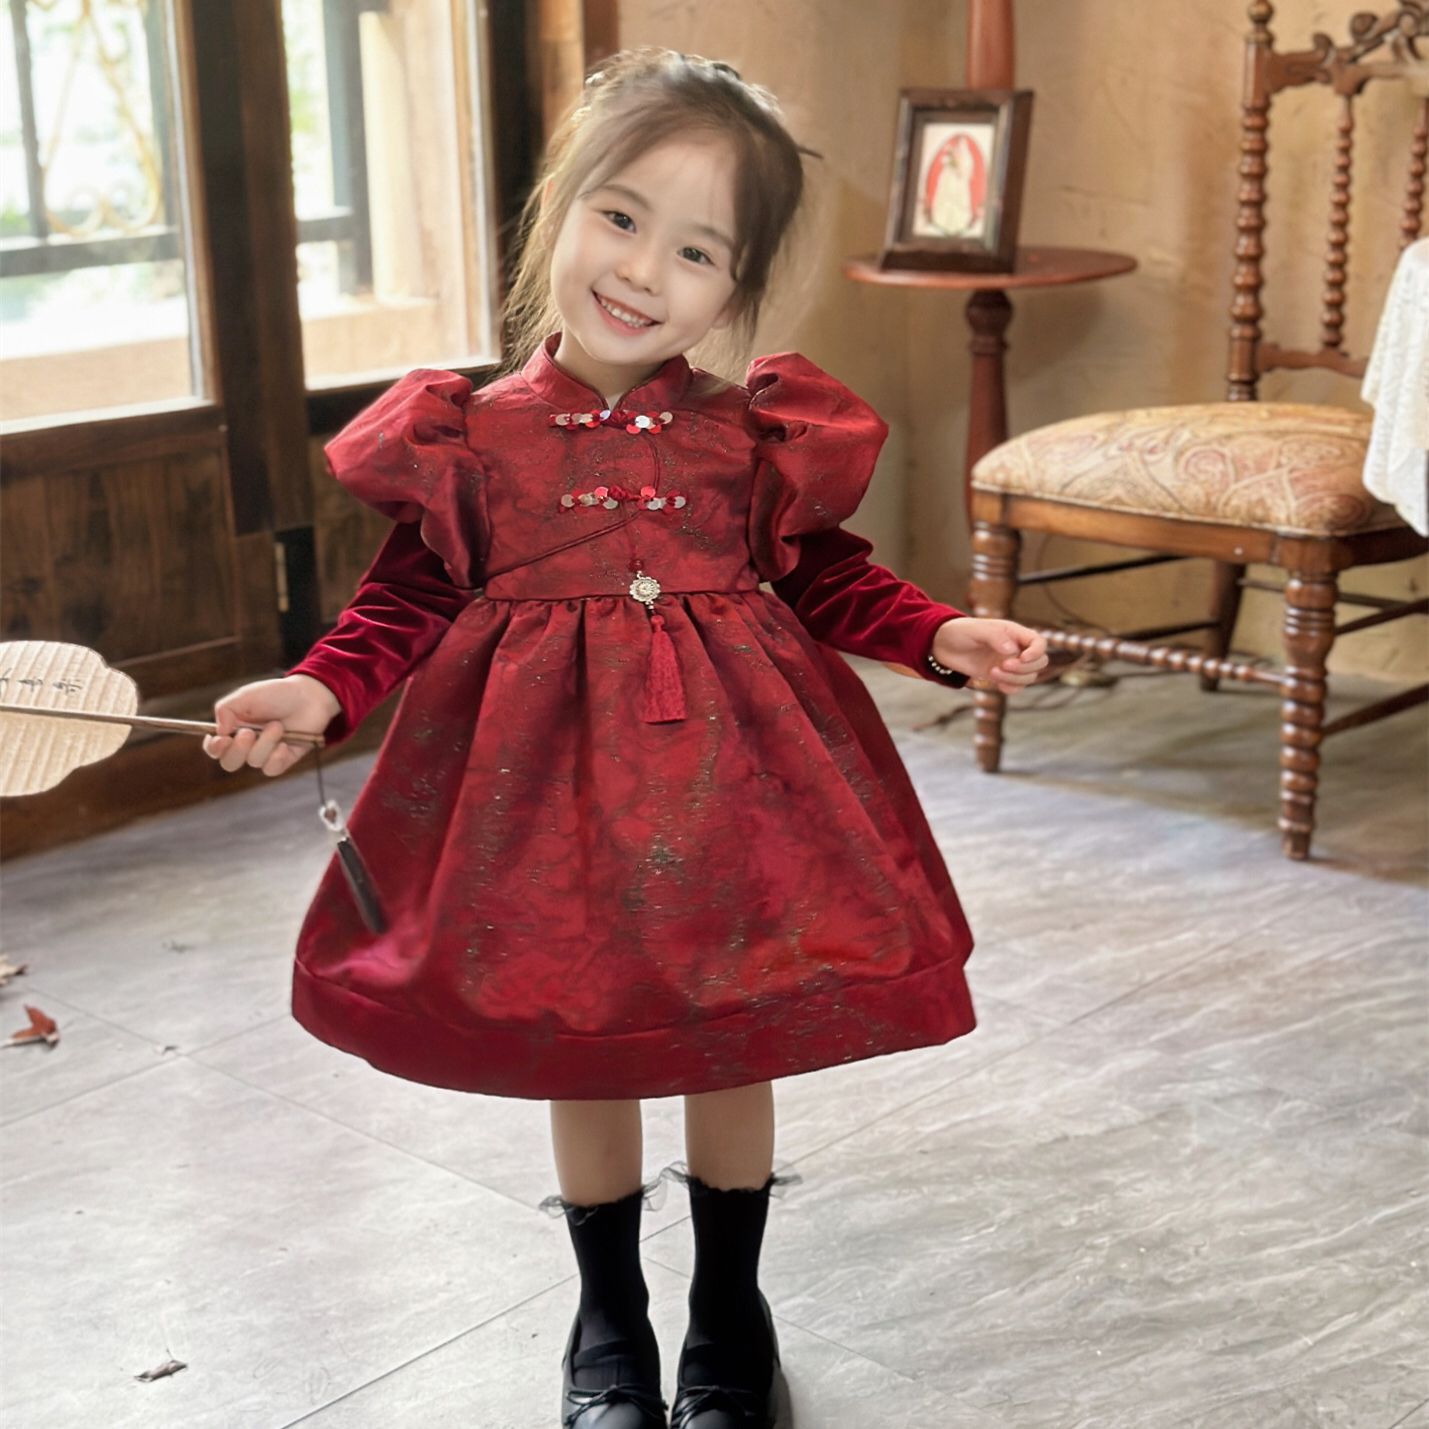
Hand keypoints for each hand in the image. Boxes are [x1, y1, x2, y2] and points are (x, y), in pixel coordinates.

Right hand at [203, 674, 340, 776]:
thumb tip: (219, 731)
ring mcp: (266, 753)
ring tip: (277, 725)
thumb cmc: (276, 694)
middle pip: (229, 763)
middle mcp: (247, 745)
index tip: (221, 740)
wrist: (310, 697)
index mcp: (233, 729)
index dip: (214, 748)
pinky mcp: (284, 759)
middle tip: (248, 733)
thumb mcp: (247, 695)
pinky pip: (272, 769)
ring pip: (254, 761)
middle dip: (237, 750)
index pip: (215, 748)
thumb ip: (226, 709)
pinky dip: (276, 758)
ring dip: (265, 743)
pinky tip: (284, 744)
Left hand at [930, 617, 1048, 694]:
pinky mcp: (1000, 676)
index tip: (1021, 658)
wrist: (942, 646)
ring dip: (1015, 679)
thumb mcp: (976, 630)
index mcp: (1014, 633)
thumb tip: (1012, 651)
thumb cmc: (960, 632)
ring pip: (1029, 677)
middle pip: (1039, 662)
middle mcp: (1015, 648)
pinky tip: (997, 684)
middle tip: (1003, 665)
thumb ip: (995, 637)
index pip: (1039, 642)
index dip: (1036, 652)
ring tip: (992, 672)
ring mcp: (1009, 663)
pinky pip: (1016, 687)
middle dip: (1025, 668)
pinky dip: (1011, 688)